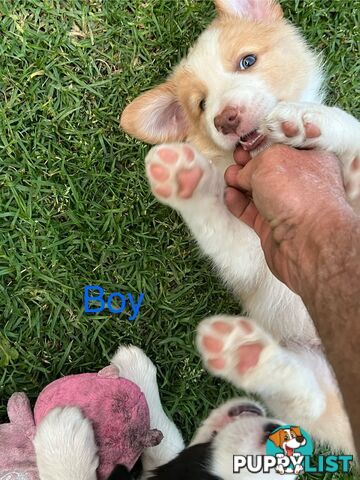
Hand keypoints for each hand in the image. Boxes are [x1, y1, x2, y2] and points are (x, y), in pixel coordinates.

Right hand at [224, 144, 348, 294]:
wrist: (306, 242)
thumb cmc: (298, 196)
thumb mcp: (271, 160)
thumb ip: (253, 162)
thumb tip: (243, 174)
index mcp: (312, 159)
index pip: (285, 146)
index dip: (265, 142)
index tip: (248, 141)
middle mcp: (301, 183)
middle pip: (269, 169)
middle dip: (249, 163)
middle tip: (236, 157)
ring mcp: (287, 206)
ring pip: (257, 191)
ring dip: (239, 183)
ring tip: (228, 177)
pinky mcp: (273, 227)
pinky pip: (251, 211)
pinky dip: (238, 204)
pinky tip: (229, 195)